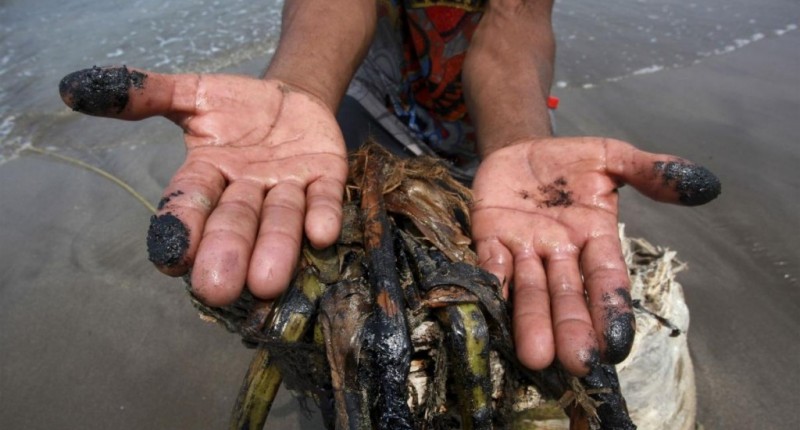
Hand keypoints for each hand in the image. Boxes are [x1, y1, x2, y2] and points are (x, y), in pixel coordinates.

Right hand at [59, 66, 347, 305]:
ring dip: (276, 248)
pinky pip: (325, 198)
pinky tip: (322, 234)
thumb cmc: (237, 107)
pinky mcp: (327, 179)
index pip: (190, 202)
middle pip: (236, 222)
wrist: (292, 100)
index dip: (180, 227)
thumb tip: (72, 89)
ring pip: (281, 220)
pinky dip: (323, 214)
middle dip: (227, 252)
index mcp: (208, 175)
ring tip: (266, 282)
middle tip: (217, 287)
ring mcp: (289, 188)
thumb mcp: (190, 95)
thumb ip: (145, 94)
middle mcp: (247, 191)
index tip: (170, 258)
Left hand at [470, 137, 719, 374]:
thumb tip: (704, 185)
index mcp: (594, 238)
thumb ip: (648, 171)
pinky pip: (491, 266)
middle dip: (571, 328)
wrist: (518, 150)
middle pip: (567, 295)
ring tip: (535, 356)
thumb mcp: (611, 157)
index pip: (606, 279)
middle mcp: (560, 254)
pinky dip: (492, 285)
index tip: (618, 345)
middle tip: (575, 363)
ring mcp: (524, 250)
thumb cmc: (568, 163)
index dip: (611, 309)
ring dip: (531, 321)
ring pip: (529, 290)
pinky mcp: (490, 240)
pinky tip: (493, 309)